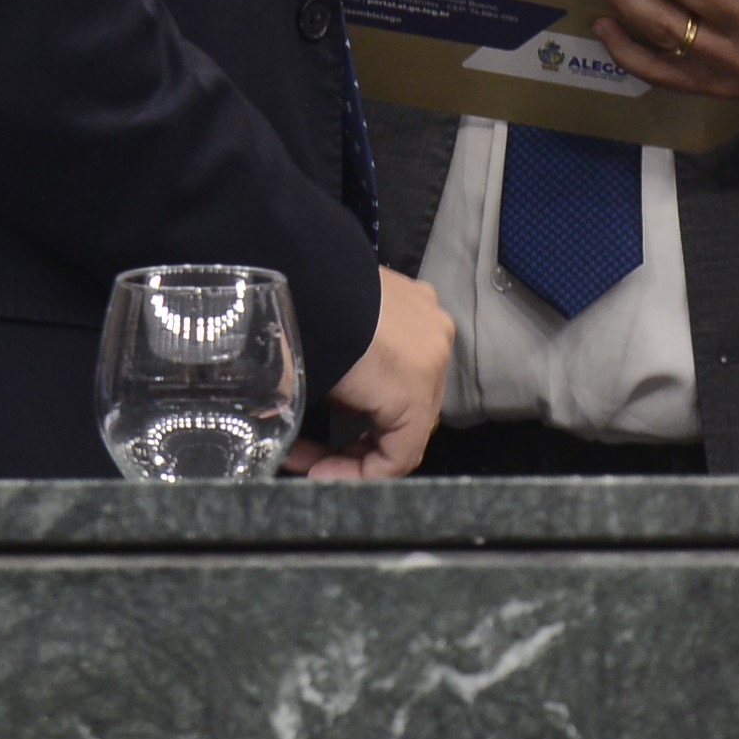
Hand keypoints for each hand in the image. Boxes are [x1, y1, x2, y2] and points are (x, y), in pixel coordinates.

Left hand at [291, 266, 450, 480]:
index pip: (401, 458)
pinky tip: (349, 370)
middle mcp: (436, 356)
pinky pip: (409, 350)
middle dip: (361, 444)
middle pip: (408, 423)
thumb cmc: (307, 332)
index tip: (318, 475)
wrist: (302, 261)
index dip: (359, 477)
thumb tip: (302, 453)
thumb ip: (321, 435)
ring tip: (328, 409)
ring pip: (410, 387)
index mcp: (416, 387)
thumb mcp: (306, 397)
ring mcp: (432, 321)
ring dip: (372, 408)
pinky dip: (382, 369)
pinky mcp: (419, 297)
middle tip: (316, 453)